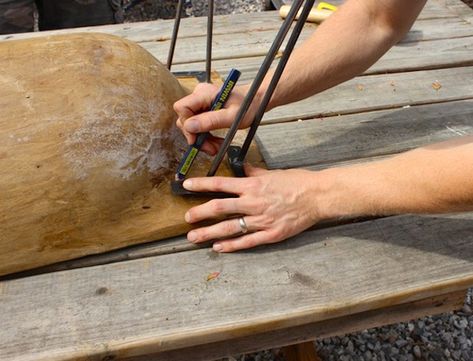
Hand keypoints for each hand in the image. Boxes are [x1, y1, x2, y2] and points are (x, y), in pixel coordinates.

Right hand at [173, 83, 256, 154]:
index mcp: (204, 93)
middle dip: (197, 136)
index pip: (182, 107)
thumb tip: (190, 127)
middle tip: (210, 148)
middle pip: (185, 119)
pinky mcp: (204, 110)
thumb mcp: (232, 117)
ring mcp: (201, 103)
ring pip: (192, 125)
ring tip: (216, 147)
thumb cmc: (247, 105)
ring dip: (202, 139)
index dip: (186, 125)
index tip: (196, 139)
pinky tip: (216, 142)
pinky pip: (198, 126)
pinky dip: (206, 136)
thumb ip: (211, 121)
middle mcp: (199, 96)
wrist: (254, 102)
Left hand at [183, 165, 320, 251]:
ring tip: (194, 237)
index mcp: (252, 185)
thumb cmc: (296, 182)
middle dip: (200, 213)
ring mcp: (261, 220)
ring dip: (209, 233)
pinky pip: (247, 241)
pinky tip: (218, 247)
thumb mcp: (272, 173)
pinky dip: (231, 245)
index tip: (187, 185)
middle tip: (187, 218)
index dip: (201, 184)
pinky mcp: (270, 234)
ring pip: (229, 227)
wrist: (317, 196)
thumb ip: (253, 172)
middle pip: (220, 207)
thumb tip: (241, 167)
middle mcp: (253, 203)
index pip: (220, 184)